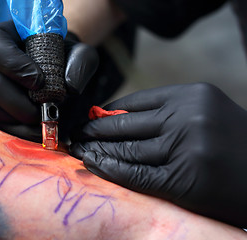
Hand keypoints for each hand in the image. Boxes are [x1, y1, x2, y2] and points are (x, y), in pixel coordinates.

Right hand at [0, 21, 97, 141]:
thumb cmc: (65, 56)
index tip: (38, 80)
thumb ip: (80, 63)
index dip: (12, 64)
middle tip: (45, 110)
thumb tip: (70, 88)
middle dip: (22, 104)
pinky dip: (20, 132)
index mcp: (4, 36)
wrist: (60, 70)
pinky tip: (39, 130)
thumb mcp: (80, 52)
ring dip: (21, 121)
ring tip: (44, 121)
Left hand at [70, 83, 246, 227]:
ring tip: (80, 148)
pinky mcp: (183, 180)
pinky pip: (135, 173)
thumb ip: (163, 111)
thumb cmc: (229, 140)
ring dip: (97, 149)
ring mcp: (185, 150)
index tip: (92, 115)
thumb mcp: (201, 112)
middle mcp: (187, 118)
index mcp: (191, 95)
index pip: (135, 101)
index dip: (108, 109)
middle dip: (95, 129)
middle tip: (77, 133)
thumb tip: (114, 113)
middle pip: (124, 124)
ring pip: (126, 148)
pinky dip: (110, 168)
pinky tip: (93, 163)